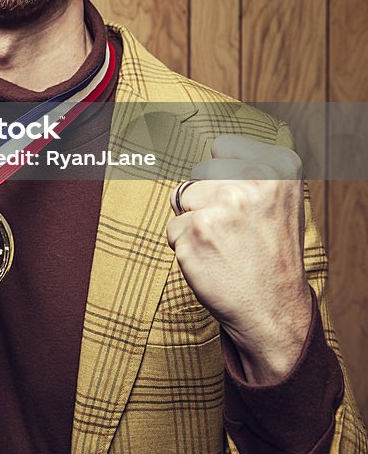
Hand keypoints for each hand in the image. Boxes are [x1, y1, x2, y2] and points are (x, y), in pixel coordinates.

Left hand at [166, 135, 312, 383]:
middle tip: (235, 231)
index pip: (221, 148)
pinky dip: (185, 248)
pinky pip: (172, 230)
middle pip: (198, 175)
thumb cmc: (270, 253)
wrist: (275, 312)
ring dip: (193, 224)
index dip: (224, 177)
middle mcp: (252, 182)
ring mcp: (223, 208)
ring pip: (181, 201)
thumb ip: (250, 166)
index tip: (244, 202)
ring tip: (224, 246)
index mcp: (279, 167)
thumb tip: (210, 140)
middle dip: (206, 201)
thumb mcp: (280, 199)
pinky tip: (213, 263)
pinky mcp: (195, 234)